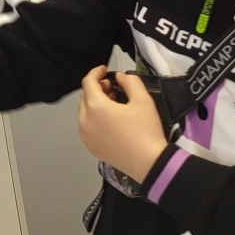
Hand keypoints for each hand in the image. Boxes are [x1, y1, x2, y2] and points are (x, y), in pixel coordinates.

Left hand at [77, 66, 168, 184]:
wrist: (150, 164)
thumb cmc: (146, 133)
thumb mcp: (143, 100)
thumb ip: (130, 82)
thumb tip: (120, 77)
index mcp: (95, 107)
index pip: (88, 82)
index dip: (96, 72)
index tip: (104, 70)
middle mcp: (85, 120)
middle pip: (85, 96)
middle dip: (97, 88)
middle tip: (113, 88)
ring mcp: (85, 135)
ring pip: (84, 111)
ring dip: (95, 103)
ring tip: (114, 104)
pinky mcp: (90, 146)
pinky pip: (87, 126)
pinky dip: (95, 118)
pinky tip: (110, 121)